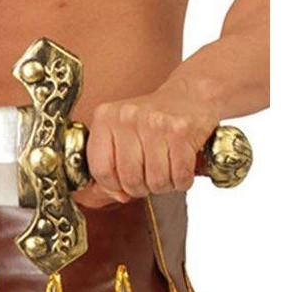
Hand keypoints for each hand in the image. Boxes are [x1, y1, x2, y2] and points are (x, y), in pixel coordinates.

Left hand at [79, 87, 216, 202]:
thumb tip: (117, 196)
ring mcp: (155, 124)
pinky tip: (181, 167)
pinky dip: (182, 181)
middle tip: (149, 176)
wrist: (191, 95)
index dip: (113, 186)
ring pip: (156, 181)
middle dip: (142, 187)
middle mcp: (127, 118)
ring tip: (166, 170)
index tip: (123, 185)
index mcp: (106, 117)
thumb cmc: (153, 117)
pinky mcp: (182, 132)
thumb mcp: (121, 130)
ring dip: (164, 185)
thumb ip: (110, 162)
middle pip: (129, 179)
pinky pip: (180, 177)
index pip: (100, 168)